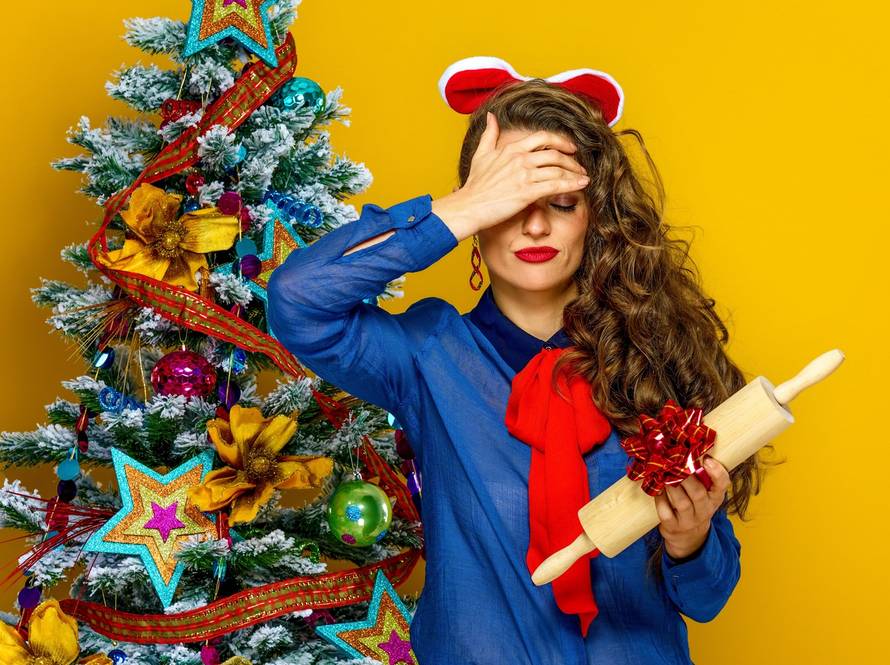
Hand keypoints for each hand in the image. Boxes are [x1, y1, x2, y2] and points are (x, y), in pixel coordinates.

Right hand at [431, 112, 589, 238]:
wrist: (469, 206)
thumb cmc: (474, 185)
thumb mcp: (480, 155)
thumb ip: (489, 134)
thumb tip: (491, 116)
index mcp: (511, 149)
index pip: (543, 138)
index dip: (560, 141)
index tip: (570, 148)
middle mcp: (520, 159)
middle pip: (555, 153)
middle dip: (571, 159)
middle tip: (580, 166)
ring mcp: (524, 175)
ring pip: (558, 169)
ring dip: (574, 173)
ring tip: (583, 178)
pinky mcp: (527, 192)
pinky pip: (555, 186)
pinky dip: (572, 185)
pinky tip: (581, 186)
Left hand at [654, 456, 730, 558]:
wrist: (689, 537)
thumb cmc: (695, 505)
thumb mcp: (705, 492)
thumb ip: (700, 474)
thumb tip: (684, 446)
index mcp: (715, 497)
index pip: (723, 484)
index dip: (716, 472)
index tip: (706, 459)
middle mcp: (705, 509)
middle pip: (698, 493)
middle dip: (686, 477)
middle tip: (675, 464)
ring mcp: (689, 520)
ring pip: (682, 503)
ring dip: (671, 486)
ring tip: (663, 474)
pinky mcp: (673, 526)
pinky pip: (666, 512)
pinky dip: (659, 499)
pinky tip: (656, 489)